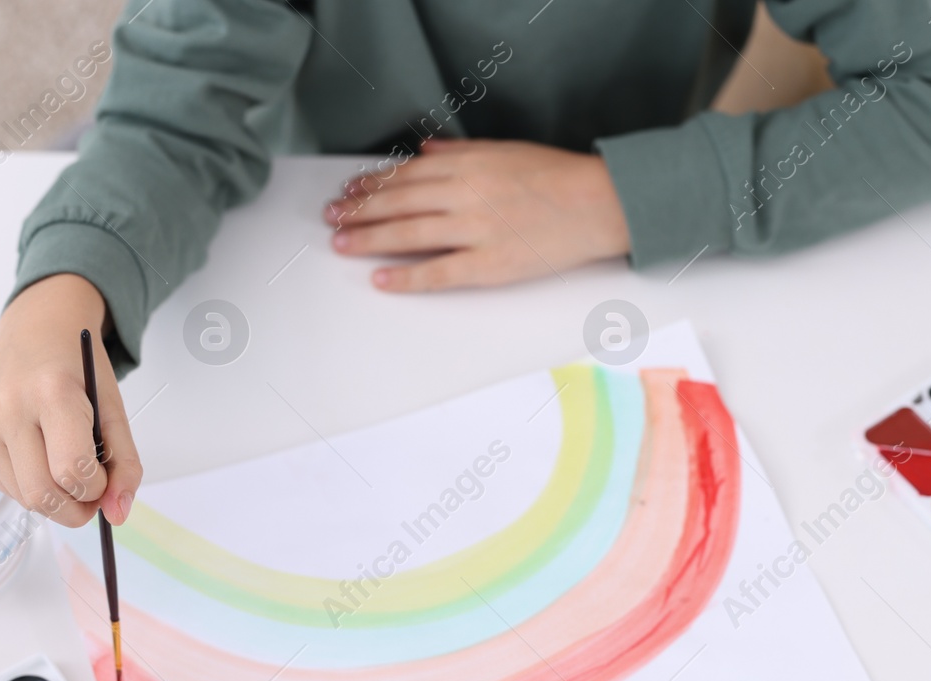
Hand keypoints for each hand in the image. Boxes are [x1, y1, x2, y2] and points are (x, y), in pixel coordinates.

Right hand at [0, 273, 142, 527]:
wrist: (34, 332)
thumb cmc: (77, 370)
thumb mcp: (113, 409)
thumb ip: (125, 464)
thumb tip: (118, 516)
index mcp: (51, 393)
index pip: (72, 470)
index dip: (96, 488)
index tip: (104, 479)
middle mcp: (7, 408)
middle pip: (42, 494)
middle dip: (75, 509)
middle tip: (90, 495)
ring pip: (23, 498)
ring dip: (53, 498)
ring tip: (65, 468)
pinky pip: (4, 487)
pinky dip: (28, 485)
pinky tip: (38, 456)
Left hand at [324, 139, 630, 291]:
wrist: (599, 204)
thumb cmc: (556, 177)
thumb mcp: (504, 151)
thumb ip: (459, 152)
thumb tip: (422, 153)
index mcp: (467, 165)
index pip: (405, 176)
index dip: (371, 185)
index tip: (348, 193)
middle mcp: (465, 194)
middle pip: (398, 203)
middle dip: (359, 211)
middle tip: (332, 219)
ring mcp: (475, 230)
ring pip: (408, 234)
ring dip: (369, 239)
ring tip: (342, 244)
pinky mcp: (490, 264)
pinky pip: (437, 273)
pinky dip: (406, 277)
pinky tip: (381, 279)